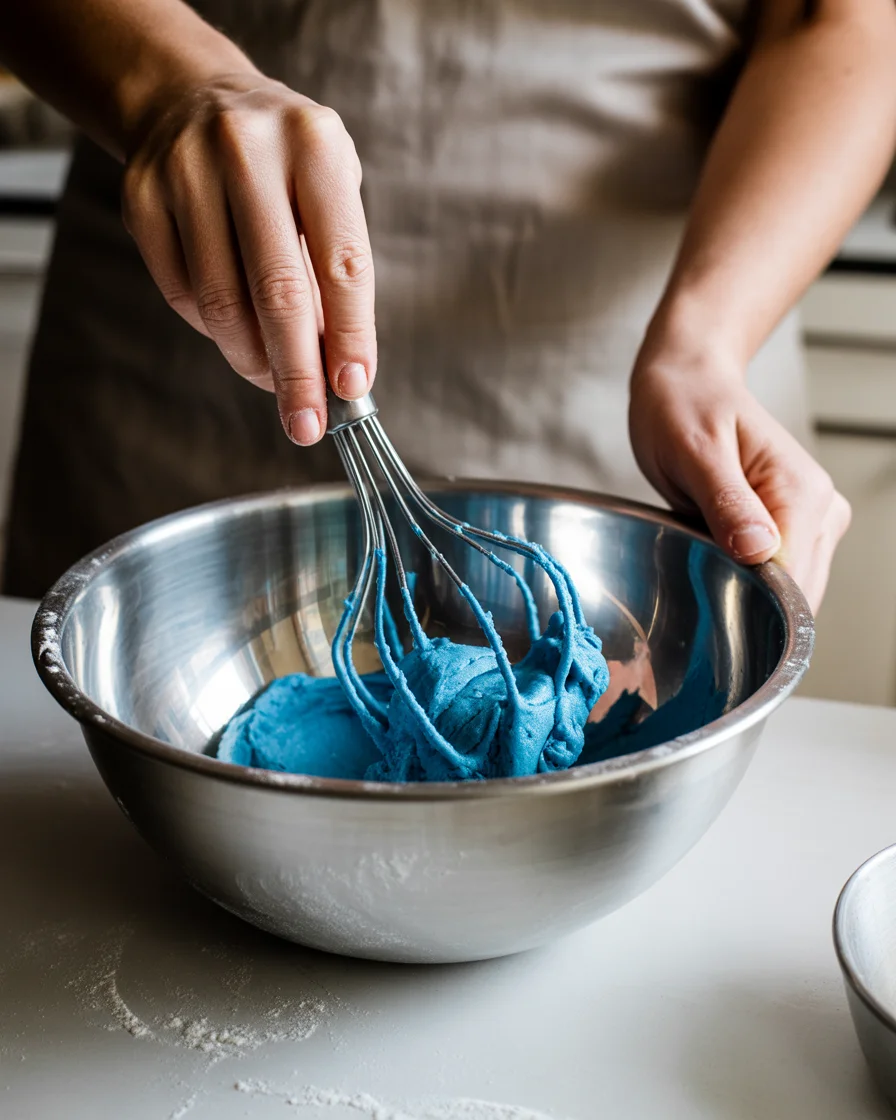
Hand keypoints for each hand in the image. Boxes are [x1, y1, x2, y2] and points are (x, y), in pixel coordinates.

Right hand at [121, 71, 374, 444]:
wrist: (193, 99)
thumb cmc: (285, 164)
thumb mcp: (329, 191)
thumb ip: (335, 270)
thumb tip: (336, 370)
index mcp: (315, 145)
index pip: (342, 262)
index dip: (349, 334)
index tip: (352, 387)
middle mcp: (248, 151)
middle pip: (277, 292)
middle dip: (296, 372)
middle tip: (307, 424)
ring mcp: (186, 171)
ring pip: (222, 302)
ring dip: (252, 360)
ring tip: (275, 381)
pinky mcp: (143, 198)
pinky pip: (183, 293)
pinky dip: (213, 330)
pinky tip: (235, 331)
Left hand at [629, 350, 849, 612]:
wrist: (687, 380)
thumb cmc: (684, 406)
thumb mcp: (695, 450)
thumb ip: (727, 503)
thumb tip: (759, 551)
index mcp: (801, 492)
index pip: (793, 580)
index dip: (753, 604)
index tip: (710, 603)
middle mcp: (820, 508)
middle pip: (796, 593)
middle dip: (750, 605)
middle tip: (695, 581)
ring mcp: (811, 520)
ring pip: (789, 591)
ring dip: (747, 595)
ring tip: (702, 565)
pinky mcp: (793, 526)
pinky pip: (776, 575)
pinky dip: (746, 581)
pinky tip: (715, 565)